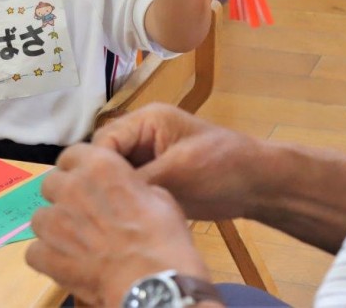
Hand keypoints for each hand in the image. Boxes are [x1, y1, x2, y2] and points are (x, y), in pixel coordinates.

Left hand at [26, 145, 208, 306]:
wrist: (151, 279)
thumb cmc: (162, 237)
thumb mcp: (159, 196)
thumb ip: (131, 187)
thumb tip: (125, 192)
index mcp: (101, 165)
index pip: (72, 154)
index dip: (79, 168)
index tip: (87, 181)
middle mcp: (71, 187)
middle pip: (51, 184)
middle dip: (64, 196)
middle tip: (84, 214)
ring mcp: (54, 221)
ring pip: (40, 217)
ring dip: (54, 226)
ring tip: (76, 242)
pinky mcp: (45, 254)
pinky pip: (35, 251)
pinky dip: (49, 257)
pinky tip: (68, 264)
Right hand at [92, 104, 265, 220]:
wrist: (257, 184)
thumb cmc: (223, 166)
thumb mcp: (178, 171)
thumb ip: (138, 178)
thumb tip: (100, 195)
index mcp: (146, 121)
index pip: (103, 141)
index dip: (93, 168)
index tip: (88, 197)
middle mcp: (142, 136)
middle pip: (104, 159)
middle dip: (99, 183)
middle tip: (94, 213)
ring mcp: (148, 158)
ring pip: (114, 177)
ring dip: (111, 196)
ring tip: (105, 221)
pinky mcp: (155, 180)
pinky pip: (130, 190)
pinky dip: (125, 204)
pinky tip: (120, 224)